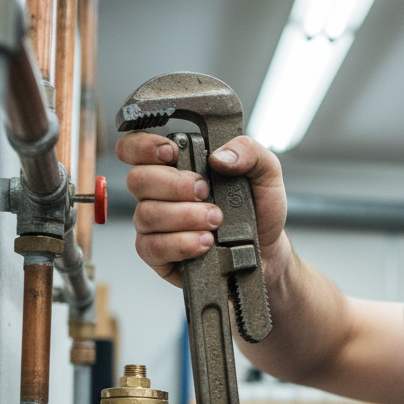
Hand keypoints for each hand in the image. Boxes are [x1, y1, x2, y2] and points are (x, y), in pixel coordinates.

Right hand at [115, 132, 288, 288]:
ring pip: (146, 214)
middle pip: (138, 180)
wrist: (267, 252)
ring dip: (184, 216)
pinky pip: (152, 247)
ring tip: (215, 221)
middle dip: (174, 185)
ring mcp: (156, 226)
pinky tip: (205, 243)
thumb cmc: (259, 212)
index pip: (136, 148)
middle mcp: (159, 194)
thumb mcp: (266, 173)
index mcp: (177, 166)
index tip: (171, 153)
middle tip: (206, 193)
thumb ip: (249, 151)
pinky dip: (181, 243)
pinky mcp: (159, 255)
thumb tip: (220, 156)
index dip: (143, 147)